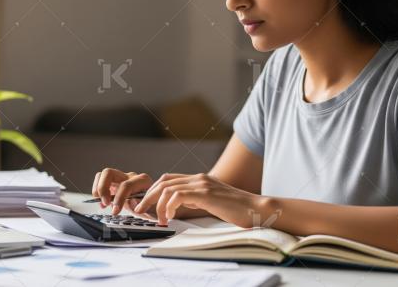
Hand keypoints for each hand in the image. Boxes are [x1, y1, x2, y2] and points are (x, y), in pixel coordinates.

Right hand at [91, 168, 153, 214]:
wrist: (153, 205)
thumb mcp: (151, 210)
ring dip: (98, 189)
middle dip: (103, 188)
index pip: (126, 185)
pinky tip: (103, 204)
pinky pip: (100, 180)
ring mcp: (121, 178)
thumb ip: (142, 206)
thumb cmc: (152, 207)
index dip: (119, 198)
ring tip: (103, 203)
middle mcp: (131, 177)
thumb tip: (132, 202)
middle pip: (109, 173)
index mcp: (142, 181)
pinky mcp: (114, 183)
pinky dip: (98, 191)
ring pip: (103, 174)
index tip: (115, 211)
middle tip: (105, 203)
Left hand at [133, 172, 265, 226]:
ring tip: (159, 219)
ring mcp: (202, 184)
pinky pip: (178, 195)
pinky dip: (168, 206)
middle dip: (148, 196)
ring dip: (157, 204)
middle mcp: (198, 178)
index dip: (153, 190)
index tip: (146, 204)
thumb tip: (177, 206)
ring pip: (167, 188)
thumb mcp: (211, 202)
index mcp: (199, 179)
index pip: (168, 179)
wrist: (256, 209)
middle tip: (141, 211)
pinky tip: (170, 217)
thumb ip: (195, 199)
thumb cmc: (236, 209)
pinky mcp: (205, 193)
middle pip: (163, 181)